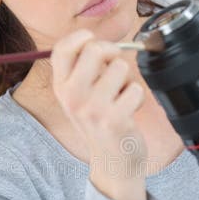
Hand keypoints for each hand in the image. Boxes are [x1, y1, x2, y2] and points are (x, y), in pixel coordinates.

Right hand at [50, 30, 147, 175]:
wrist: (111, 162)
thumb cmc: (99, 121)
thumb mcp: (79, 95)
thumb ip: (83, 68)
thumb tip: (100, 40)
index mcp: (60, 87)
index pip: (61, 49)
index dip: (81, 37)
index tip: (93, 41)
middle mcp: (72, 97)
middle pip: (95, 49)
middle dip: (112, 52)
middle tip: (115, 67)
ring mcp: (92, 109)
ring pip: (121, 67)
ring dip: (127, 79)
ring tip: (120, 96)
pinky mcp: (114, 120)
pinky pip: (136, 89)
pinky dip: (138, 97)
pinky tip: (129, 110)